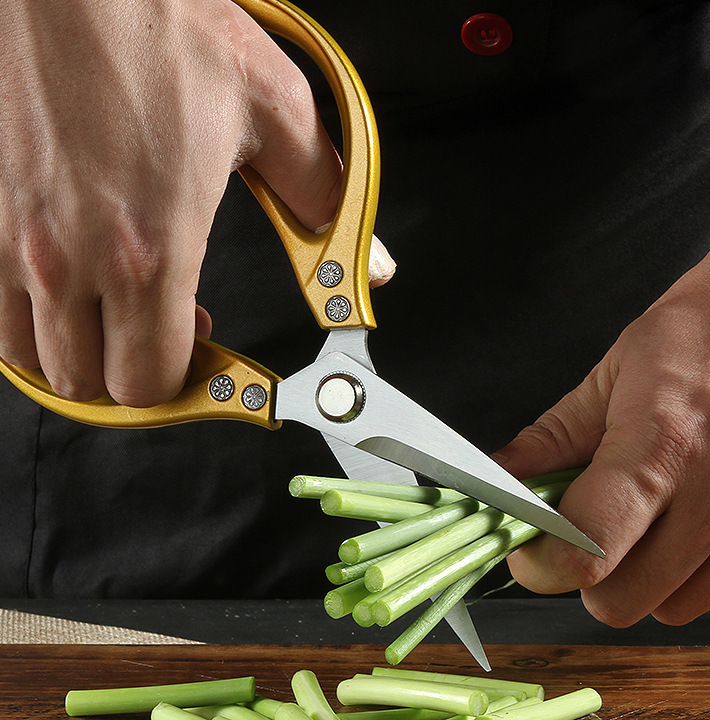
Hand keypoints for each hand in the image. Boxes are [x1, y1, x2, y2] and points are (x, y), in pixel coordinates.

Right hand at [0, 0, 341, 405]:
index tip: (212, 367)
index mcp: (150, 250)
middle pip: (91, 387)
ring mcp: (13, 241)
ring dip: (84, 357)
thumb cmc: (157, 26)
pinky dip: (33, 323)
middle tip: (173, 342)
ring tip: (123, 317)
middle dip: (139, 378)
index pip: (151, 381)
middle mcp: (69, 259)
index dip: (188, 388)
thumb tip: (368, 262)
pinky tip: (73, 288)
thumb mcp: (272, 110)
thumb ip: (325, 199)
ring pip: (34, 362)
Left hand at [494, 208, 709, 627]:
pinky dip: (699, 567)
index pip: (585, 554)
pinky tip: (698, 516)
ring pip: (674, 606)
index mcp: (660, 451)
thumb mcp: (611, 376)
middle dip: (588, 577)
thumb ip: (552, 439)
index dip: (541, 566)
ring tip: (649, 521)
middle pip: (621, 601)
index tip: (531, 554)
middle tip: (586, 535)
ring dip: (645, 576)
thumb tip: (503, 478)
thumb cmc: (702, 333)